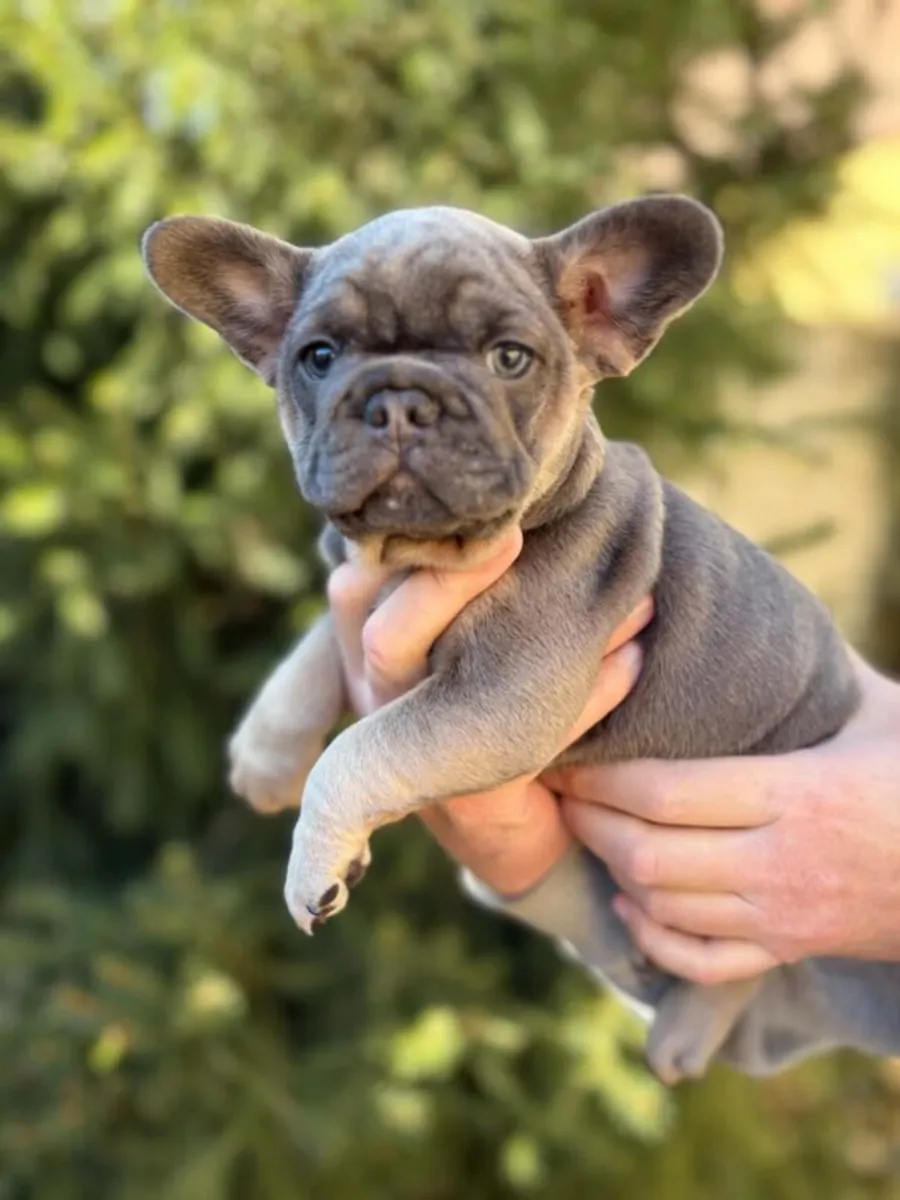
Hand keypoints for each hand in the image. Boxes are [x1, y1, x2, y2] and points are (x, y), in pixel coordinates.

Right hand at [327, 529, 651, 895]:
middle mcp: (382, 704)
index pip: (355, 589)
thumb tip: (535, 490)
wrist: (514, 830)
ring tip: (634, 599)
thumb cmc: (488, 706)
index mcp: (372, 655)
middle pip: (385, 636)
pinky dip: (588, 697)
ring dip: (556, 635)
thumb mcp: (465, 641)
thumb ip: (473, 582)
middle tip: (516, 534)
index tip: (482, 510)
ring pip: (462, 689)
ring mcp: (417, 758)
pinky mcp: (473, 801)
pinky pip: (530, 743)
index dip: (402, 548)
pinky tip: (633, 660)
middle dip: (452, 582)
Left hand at [544, 653, 899, 984]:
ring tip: (590, 833)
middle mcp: (778, 861)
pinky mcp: (791, 949)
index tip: (566, 757)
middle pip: (649, 854)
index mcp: (794, 793)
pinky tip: (635, 905)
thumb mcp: (880, 716)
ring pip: (664, 908)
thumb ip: (821, 676)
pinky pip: (701, 960)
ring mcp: (781, 914)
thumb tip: (766, 615)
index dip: (601, 780)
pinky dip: (654, 938)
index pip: (665, 793)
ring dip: (614, 873)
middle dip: (590, 824)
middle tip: (562, 792)